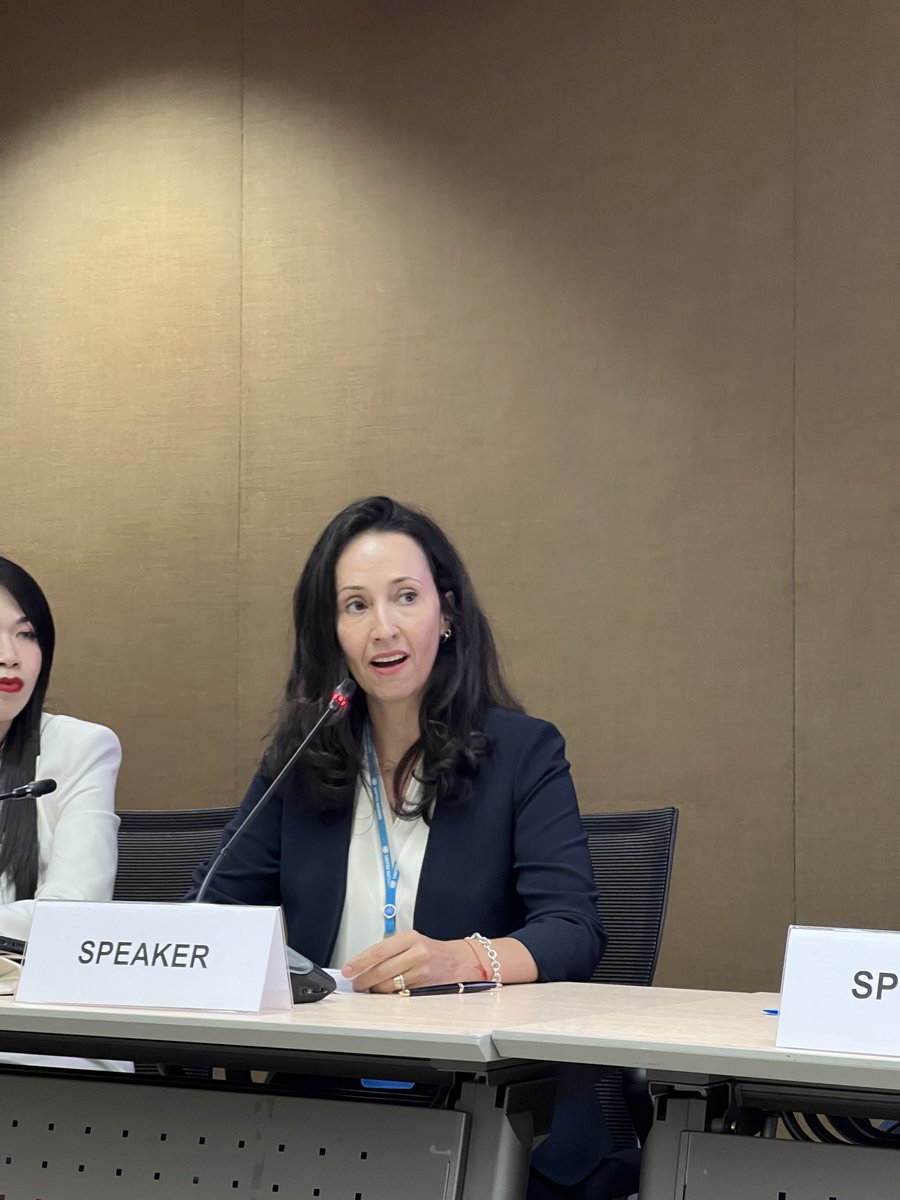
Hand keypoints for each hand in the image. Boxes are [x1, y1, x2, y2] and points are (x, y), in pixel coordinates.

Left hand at [342, 930, 470, 993]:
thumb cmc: (432, 950)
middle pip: (381, 970)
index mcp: (410, 937)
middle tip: (356, 983)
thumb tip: (364, 962)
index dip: (360, 962)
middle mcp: (416, 952)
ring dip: (375, 989)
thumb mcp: (411, 940)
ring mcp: (421, 970)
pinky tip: (385, 990)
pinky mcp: (424, 985)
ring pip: (389, 984)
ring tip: (370, 988)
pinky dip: (389, 993)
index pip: (378, 951)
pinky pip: (399, 992)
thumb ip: (390, 949)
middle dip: (364, 979)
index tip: (348, 969)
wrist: (458, 960)